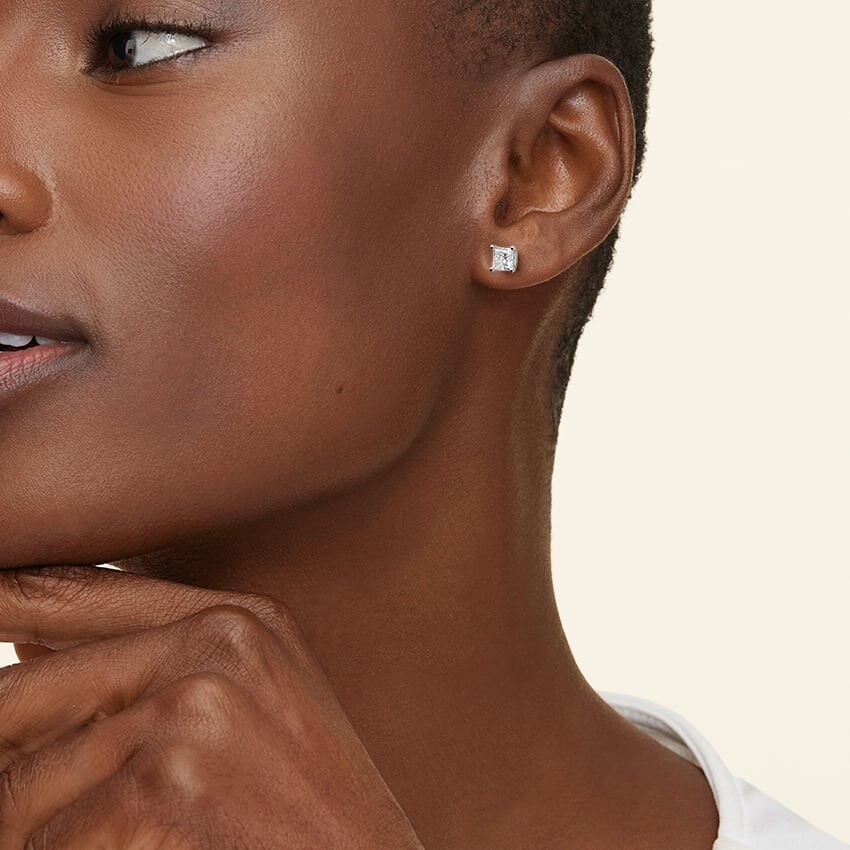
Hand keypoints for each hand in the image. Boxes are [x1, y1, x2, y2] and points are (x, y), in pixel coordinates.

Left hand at [0, 565, 423, 848]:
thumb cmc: (305, 811)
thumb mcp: (247, 714)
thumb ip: (147, 672)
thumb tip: (25, 649)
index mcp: (237, 621)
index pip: (74, 591)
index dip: (0, 600)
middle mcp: (216, 647)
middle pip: (18, 695)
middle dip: (2, 753)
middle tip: (20, 791)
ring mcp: (191, 714)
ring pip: (13, 788)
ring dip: (27, 831)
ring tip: (108, 829)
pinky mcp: (164, 793)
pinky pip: (44, 843)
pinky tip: (133, 847)